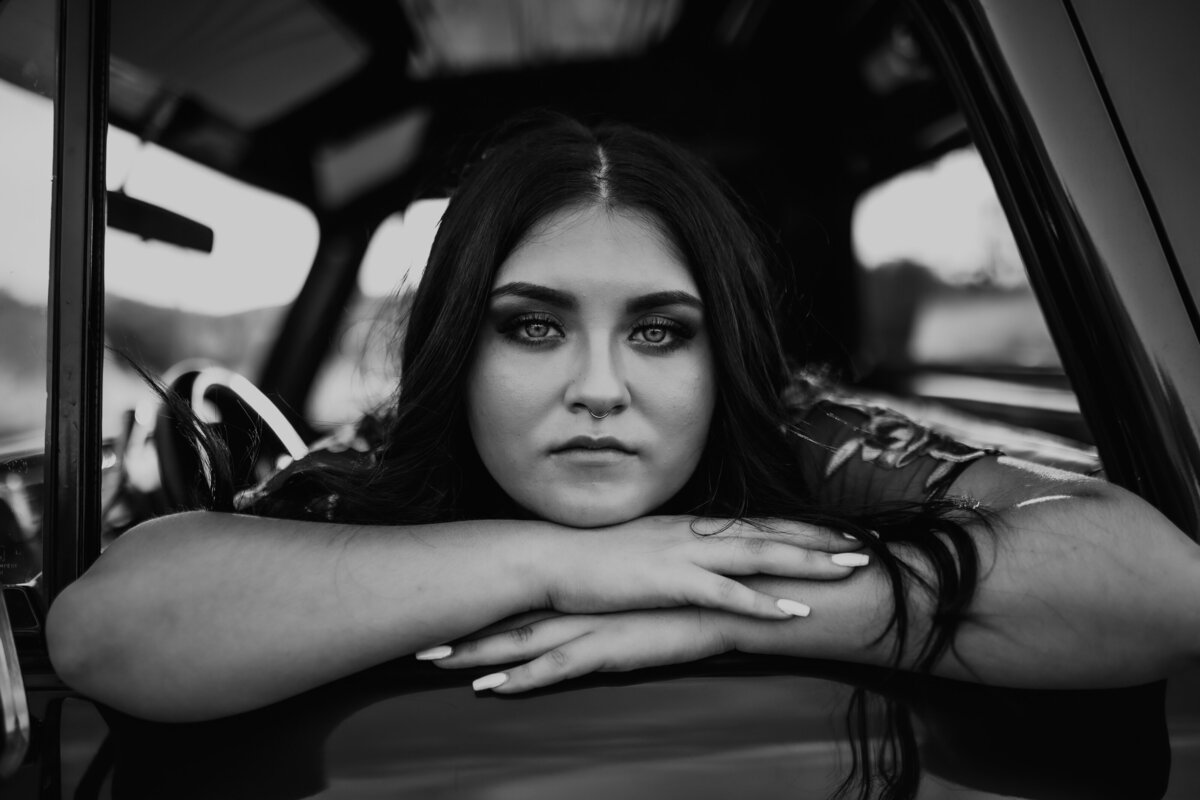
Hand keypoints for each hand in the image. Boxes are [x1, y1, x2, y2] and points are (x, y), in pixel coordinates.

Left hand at [426, 608, 739, 692]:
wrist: (727, 596)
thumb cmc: (688, 595)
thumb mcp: (643, 596)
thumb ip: (616, 601)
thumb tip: (598, 605)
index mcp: (584, 591)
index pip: (522, 600)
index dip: (482, 608)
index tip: (445, 612)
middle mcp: (578, 605)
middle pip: (508, 618)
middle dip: (462, 631)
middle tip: (419, 639)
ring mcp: (589, 626)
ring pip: (518, 641)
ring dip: (475, 653)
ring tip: (434, 660)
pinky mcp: (607, 648)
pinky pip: (554, 667)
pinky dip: (520, 679)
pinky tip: (490, 689)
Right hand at [532, 516, 868, 620]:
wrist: (547, 556)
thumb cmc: (588, 557)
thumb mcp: (638, 550)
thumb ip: (669, 553)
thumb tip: (690, 563)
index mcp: (687, 526)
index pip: (755, 523)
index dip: (799, 528)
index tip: (838, 532)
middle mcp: (692, 533)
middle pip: (769, 534)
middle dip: (820, 541)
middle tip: (866, 548)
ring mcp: (682, 554)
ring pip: (759, 556)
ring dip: (808, 563)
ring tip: (850, 571)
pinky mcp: (668, 582)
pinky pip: (725, 595)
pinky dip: (762, 604)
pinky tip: (794, 613)